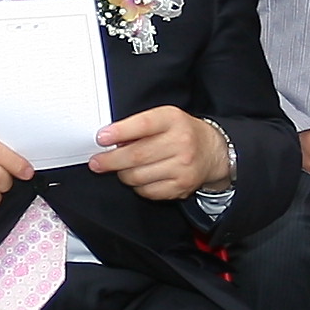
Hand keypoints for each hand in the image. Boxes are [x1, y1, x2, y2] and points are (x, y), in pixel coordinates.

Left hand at [91, 106, 230, 201]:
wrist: (212, 151)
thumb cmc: (182, 132)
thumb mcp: (164, 118)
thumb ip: (139, 126)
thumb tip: (110, 141)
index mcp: (173, 120)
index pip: (143, 125)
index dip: (119, 132)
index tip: (101, 138)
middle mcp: (181, 143)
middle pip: (137, 155)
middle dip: (111, 160)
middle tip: (97, 162)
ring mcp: (182, 167)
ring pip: (138, 176)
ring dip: (123, 174)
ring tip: (120, 169)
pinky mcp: (181, 186)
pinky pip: (147, 191)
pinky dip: (137, 186)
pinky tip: (138, 178)